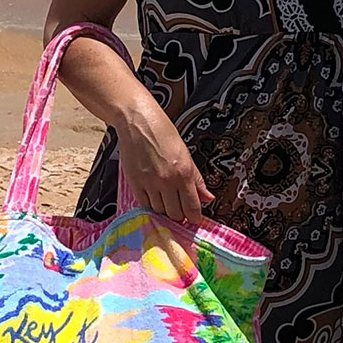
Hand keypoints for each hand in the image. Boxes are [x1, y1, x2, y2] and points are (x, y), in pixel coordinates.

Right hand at [115, 101, 213, 223]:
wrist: (138, 122)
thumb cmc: (162, 133)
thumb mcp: (186, 154)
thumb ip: (197, 179)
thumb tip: (208, 197)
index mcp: (184, 173)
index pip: (192, 207)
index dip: (194, 217)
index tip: (194, 219)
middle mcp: (167, 181)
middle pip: (175, 213)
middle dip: (179, 214)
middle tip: (179, 209)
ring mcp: (150, 183)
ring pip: (159, 211)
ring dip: (164, 209)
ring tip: (166, 200)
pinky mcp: (135, 183)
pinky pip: (144, 205)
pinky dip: (150, 205)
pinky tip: (153, 198)